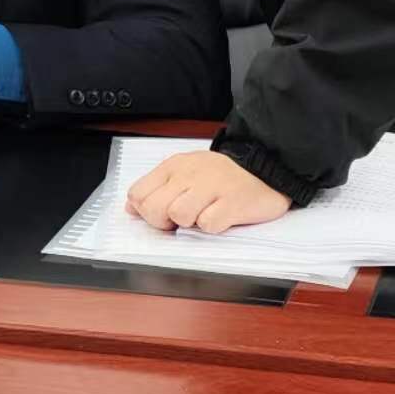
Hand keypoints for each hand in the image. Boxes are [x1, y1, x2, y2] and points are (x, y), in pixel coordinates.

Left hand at [125, 149, 291, 233]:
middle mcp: (188, 174)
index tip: (161, 214)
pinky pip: (209, 224)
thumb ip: (155, 188)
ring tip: (203, 215)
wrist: (263, 167)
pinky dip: (213, 227)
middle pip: (153, 208)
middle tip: (182, 219)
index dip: (145, 211)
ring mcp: (211, 187)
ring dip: (189, 223)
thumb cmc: (220, 176)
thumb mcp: (183, 173)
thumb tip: (130, 209)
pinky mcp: (233, 202)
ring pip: (178, 215)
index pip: (137, 194)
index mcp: (173, 167)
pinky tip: (221, 216)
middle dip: (163, 222)